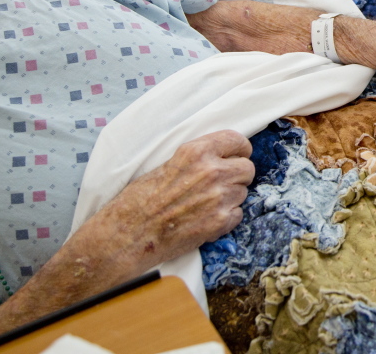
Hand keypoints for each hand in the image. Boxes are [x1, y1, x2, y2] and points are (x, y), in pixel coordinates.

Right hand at [106, 130, 255, 263]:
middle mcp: (211, 171)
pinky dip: (226, 218)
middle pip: (247, 168)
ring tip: (205, 205)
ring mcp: (218, 197)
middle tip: (222, 184)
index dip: (239, 150)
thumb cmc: (140, 200)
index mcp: (196, 152)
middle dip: (237, 175)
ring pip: (242, 193)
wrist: (128, 234)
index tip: (237, 156)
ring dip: (230, 198)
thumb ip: (198, 158)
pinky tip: (205, 219)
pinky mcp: (220, 221)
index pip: (237, 141)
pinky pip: (237, 215)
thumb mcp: (168, 164)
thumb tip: (221, 157)